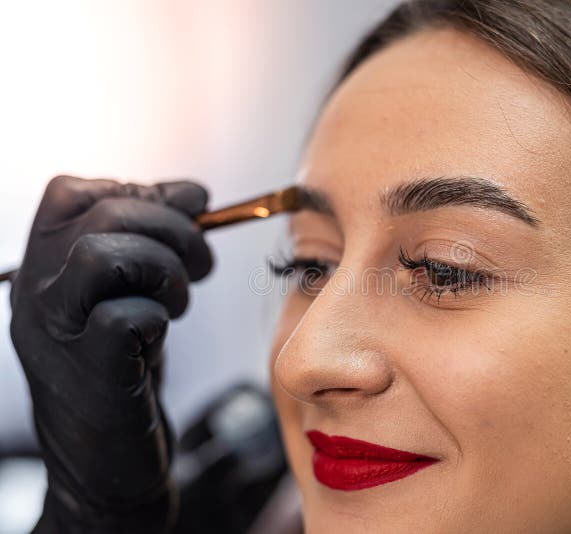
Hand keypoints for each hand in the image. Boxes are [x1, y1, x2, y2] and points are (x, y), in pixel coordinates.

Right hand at [9, 175, 212, 532]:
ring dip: (164, 268)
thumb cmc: (124, 368)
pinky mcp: (91, 373)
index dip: (140, 190)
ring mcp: (58, 334)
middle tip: (200, 263)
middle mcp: (37, 294)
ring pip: (102, 255)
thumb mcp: (131, 292)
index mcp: (43, 267)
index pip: (73, 192)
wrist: (107, 460)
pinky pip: (125, 316)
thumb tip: (193, 192)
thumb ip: (150, 240)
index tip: (187, 212)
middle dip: (172, 227)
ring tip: (179, 300)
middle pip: (102, 213)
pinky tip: (162, 334)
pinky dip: (160, 316)